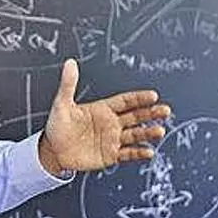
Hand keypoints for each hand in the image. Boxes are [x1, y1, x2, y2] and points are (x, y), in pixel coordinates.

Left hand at [38, 59, 170, 174]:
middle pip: (135, 116)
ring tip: (159, 130)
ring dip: (148, 133)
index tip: (153, 96)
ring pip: (135, 134)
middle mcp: (110, 123)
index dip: (139, 98)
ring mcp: (112, 139)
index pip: (125, 101)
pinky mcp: (110, 154)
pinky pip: (128, 153)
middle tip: (164, 110)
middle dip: (151, 113)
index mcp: (102, 109)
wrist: (53, 152)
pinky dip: (138, 152)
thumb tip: (70, 63)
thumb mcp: (61, 104)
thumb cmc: (57, 126)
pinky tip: (148, 151)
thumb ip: (68, 84)